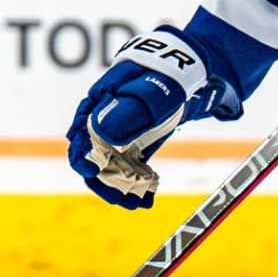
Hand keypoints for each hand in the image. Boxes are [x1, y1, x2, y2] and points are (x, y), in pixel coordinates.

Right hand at [65, 26, 216, 209]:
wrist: (197, 72)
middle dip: (104, 180)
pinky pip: (129, 167)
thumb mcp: (154, 92)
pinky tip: (148, 199)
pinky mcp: (136, 142)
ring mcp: (120, 132)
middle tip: (122, 200)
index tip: (92, 173)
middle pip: (93, 156)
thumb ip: (128, 110)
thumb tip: (101, 133)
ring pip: (110, 166)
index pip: (80, 135)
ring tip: (138, 205)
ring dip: (120, 187)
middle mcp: (105, 119)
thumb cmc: (172, 77)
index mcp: (100, 103)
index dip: (83, 156)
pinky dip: (136, 183)